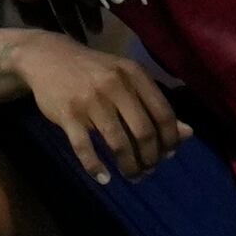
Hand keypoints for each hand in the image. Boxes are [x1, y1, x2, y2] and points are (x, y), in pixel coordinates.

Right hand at [13, 30, 181, 183]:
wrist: (48, 57)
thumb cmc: (94, 72)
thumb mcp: (127, 79)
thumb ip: (155, 104)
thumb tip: (187, 134)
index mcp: (134, 75)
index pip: (163, 113)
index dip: (170, 139)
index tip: (168, 155)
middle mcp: (115, 85)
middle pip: (144, 132)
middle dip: (150, 158)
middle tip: (148, 171)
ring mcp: (90, 100)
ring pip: (118, 143)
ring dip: (128, 166)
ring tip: (132, 176)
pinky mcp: (67, 114)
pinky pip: (84, 147)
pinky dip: (95, 167)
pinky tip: (104, 178)